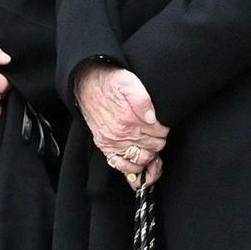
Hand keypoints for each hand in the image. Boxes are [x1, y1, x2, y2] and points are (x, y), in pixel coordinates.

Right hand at [75, 61, 167, 184]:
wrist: (87, 84)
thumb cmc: (110, 82)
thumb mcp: (129, 82)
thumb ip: (142, 100)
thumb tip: (152, 118)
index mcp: (130, 119)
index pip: (159, 134)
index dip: (163, 130)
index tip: (162, 127)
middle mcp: (121, 134)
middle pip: (152, 147)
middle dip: (158, 142)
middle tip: (157, 136)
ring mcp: (112, 142)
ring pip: (139, 160)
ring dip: (148, 155)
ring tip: (150, 148)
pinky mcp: (104, 145)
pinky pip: (120, 165)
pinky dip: (132, 167)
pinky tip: (138, 161)